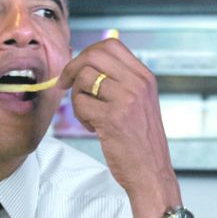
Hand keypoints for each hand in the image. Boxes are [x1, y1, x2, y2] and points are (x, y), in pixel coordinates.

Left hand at [57, 38, 179, 217]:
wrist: (152, 173)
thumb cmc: (142, 142)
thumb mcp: (140, 103)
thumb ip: (121, 82)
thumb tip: (87, 64)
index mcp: (145, 77)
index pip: (111, 45)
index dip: (87, 53)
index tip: (76, 69)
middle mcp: (138, 84)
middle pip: (94, 55)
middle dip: (72, 68)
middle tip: (64, 84)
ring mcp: (126, 99)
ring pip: (84, 78)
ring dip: (77, 97)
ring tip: (89, 115)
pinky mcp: (112, 118)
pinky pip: (81, 103)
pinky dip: (80, 116)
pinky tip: (94, 127)